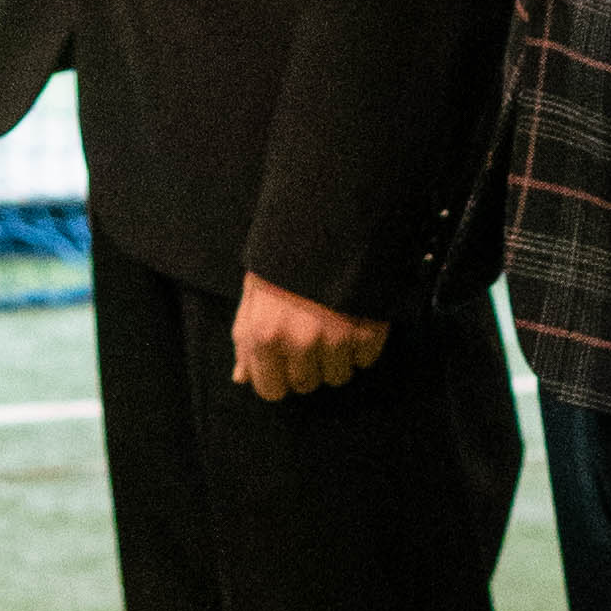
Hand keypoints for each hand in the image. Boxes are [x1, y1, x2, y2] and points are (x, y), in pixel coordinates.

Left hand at [230, 271, 389, 399]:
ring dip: (337, 358)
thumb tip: (242, 378)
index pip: (271, 391)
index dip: (278, 376)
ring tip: (334, 325)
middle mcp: (299, 343)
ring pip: (338, 376)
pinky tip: (354, 319)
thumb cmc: (284, 258)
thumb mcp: (254, 293)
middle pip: (306, 385)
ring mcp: (336, 339)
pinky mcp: (368, 331)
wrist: (331, 219)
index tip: (286, 360)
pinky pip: (365, 360)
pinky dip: (363, 345)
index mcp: (264, 336)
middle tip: (312, 335)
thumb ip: (246, 339)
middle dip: (308, 366)